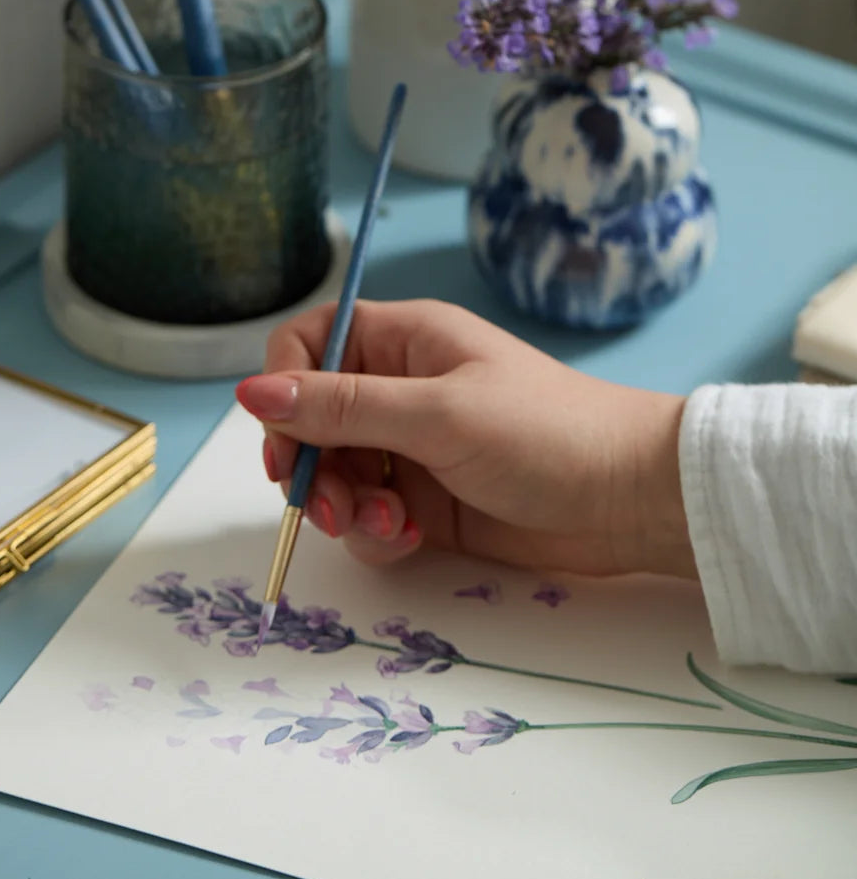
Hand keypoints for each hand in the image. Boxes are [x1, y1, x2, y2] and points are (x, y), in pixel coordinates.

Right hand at [235, 299, 695, 578]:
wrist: (629, 501)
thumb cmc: (545, 433)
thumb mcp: (437, 414)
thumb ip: (342, 406)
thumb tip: (250, 390)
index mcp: (402, 342)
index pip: (310, 344)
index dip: (285, 387)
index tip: (285, 441)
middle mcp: (399, 389)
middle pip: (313, 420)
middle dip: (311, 466)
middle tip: (328, 506)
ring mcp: (411, 448)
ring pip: (336, 475)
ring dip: (344, 506)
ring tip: (388, 525)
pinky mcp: (425, 500)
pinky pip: (369, 515)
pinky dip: (377, 531)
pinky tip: (412, 537)